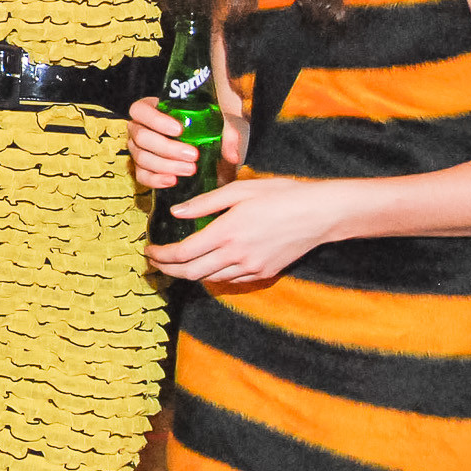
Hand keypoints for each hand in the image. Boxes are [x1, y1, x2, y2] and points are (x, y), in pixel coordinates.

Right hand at [127, 96, 243, 189]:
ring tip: (189, 170)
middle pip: (141, 137)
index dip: (156, 120)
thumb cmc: (203, 126)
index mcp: (150, 109)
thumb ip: (227, 135)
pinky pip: (142, 176)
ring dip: (166, 165)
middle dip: (167, 148)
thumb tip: (232, 156)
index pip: (140, 110)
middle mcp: (138, 128)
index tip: (179, 130)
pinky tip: (173, 180)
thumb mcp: (216, 123)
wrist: (201, 144)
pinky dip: (156, 180)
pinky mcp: (141, 168)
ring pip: (142, 158)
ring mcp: (137, 149)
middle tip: (192, 155)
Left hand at [145, 176, 342, 283]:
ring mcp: (251, 268)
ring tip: (177, 264)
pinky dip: (213, 275)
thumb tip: (177, 211)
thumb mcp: (240, 190)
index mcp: (226, 233)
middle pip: (191, 273)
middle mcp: (236, 256)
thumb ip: (205, 203)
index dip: (162, 256)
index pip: (183, 253)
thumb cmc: (280, 195)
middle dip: (169, 270)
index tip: (150, 251)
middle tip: (156, 263)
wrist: (320, 214)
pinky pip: (230, 280)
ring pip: (210, 279)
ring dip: (189, 274)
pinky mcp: (263, 273)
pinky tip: (207, 265)